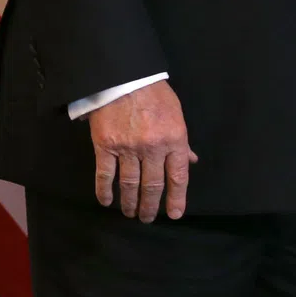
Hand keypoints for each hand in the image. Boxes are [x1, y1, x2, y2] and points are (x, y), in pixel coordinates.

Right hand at [88, 80, 197, 222]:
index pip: (178, 175)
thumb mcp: (176, 114)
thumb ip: (182, 140)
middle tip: (149, 218)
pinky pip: (105, 175)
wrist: (125, 78)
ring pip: (129, 184)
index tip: (176, 213)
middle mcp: (152, 147)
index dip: (177, 197)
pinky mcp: (105, 147)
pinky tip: (107, 202)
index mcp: (174, 138)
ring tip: (131, 213)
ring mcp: (127, 148)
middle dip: (151, 205)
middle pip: (153, 185)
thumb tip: (190, 161)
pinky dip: (105, 191)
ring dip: (130, 203)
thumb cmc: (155, 94)